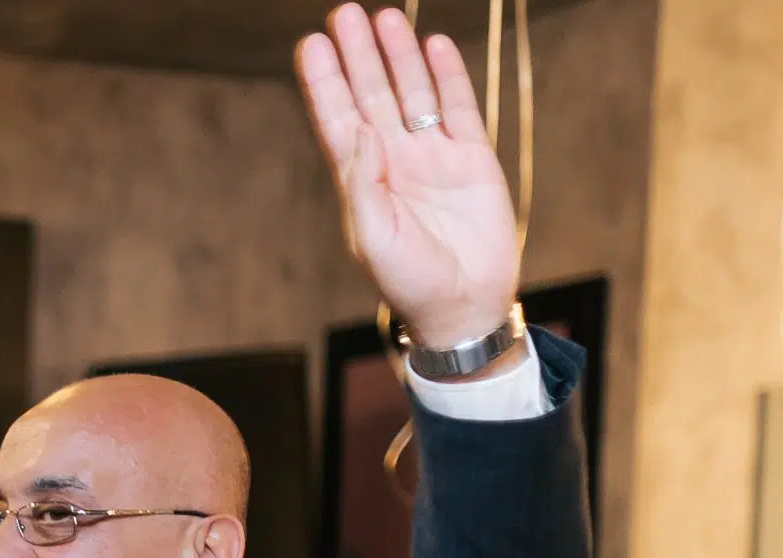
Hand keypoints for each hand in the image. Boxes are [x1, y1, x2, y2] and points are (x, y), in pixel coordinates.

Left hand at [296, 6, 519, 352]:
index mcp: (361, 181)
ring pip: (412, 94)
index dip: (325, 82)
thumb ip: (364, 185)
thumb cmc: (409, 281)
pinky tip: (432, 45)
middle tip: (344, 13)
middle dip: (357, 56)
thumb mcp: (374, 238)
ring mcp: (432, 156)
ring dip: (398, 56)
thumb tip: (360, 131)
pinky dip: (447, 76)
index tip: (310, 44)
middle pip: (371, 95)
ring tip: (385, 17)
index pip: (337, 120)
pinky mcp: (472, 159)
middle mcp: (392, 161)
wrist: (462, 304)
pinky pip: (458, 108)